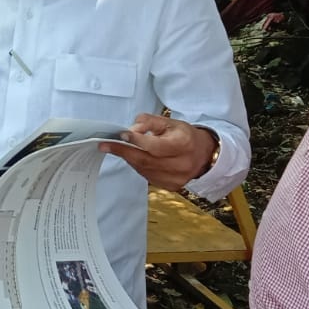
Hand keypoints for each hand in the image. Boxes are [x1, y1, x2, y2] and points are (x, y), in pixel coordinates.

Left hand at [99, 114, 215, 190]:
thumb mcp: (169, 122)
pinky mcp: (171, 186)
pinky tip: (135, 158)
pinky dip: (138, 166)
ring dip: (129, 158)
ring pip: (144, 169)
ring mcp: (176, 178)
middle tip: (105, 145)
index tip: (120, 135)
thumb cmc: (183, 136)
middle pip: (146, 160)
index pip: (155, 146)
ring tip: (119, 148)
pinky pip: (147, 176)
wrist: (203, 155)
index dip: (137, 141)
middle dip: (123, 151)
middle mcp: (181, 163)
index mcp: (183, 144)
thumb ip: (148, 122)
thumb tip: (131, 130)